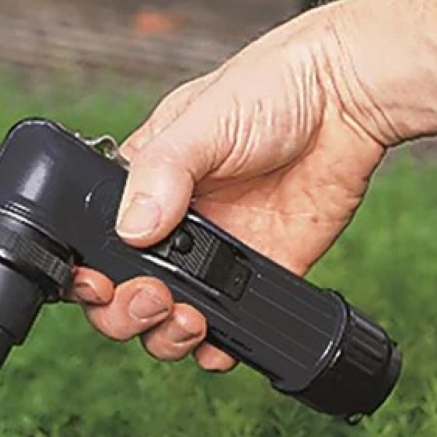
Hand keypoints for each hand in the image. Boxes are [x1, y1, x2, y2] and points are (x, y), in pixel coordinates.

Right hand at [68, 5, 388, 371]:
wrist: (348, 101)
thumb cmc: (272, 87)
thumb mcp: (202, 120)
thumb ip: (161, 172)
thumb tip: (133, 228)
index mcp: (144, 185)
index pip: (95, 242)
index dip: (88, 272)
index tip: (98, 282)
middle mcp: (173, 227)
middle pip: (123, 294)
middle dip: (126, 312)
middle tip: (152, 299)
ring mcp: (216, 257)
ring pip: (169, 320)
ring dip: (167, 336)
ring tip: (189, 320)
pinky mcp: (260, 275)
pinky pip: (229, 329)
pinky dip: (218, 349)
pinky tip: (219, 344)